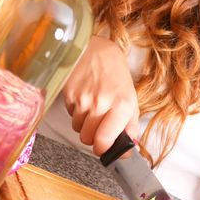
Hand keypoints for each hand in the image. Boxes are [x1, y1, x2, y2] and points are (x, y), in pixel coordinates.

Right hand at [63, 36, 138, 155]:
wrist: (94, 50)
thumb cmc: (114, 74)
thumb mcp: (130, 98)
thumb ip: (130, 126)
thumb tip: (128, 150)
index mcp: (121, 105)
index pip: (104, 141)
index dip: (102, 149)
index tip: (103, 147)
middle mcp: (101, 103)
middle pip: (87, 138)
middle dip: (92, 135)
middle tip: (98, 123)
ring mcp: (82, 99)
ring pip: (77, 128)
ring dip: (83, 123)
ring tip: (91, 106)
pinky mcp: (68, 94)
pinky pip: (70, 115)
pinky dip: (75, 111)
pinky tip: (82, 97)